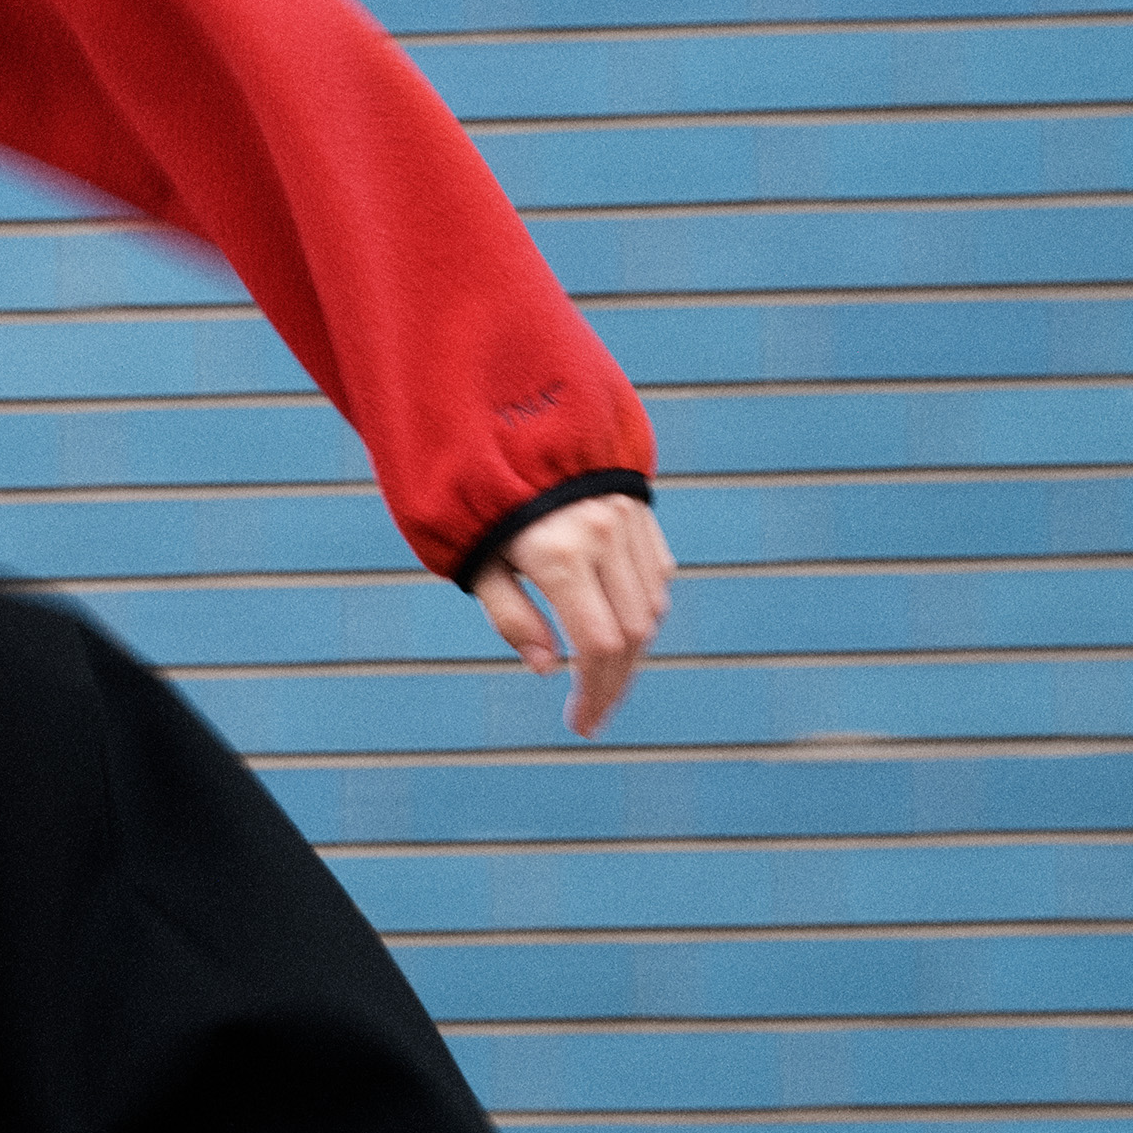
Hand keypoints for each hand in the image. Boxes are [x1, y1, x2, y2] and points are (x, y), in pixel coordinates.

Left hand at [468, 491, 670, 738]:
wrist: (507, 408)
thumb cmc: (475, 492)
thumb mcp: (476, 557)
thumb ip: (510, 616)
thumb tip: (548, 668)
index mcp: (559, 553)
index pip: (596, 646)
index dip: (593, 694)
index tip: (581, 724)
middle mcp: (603, 535)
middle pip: (632, 635)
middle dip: (615, 683)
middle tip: (593, 714)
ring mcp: (628, 518)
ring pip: (652, 607)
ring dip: (632, 651)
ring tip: (601, 677)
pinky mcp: (640, 505)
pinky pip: (657, 573)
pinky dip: (643, 608)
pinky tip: (618, 627)